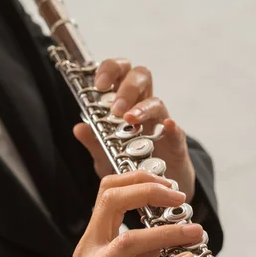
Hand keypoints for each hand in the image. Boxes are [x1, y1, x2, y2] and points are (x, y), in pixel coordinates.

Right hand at [58, 170, 202, 256]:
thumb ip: (140, 250)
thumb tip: (168, 231)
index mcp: (92, 237)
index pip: (107, 191)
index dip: (138, 180)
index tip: (167, 184)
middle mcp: (90, 250)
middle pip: (113, 203)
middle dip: (148, 192)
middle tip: (179, 196)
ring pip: (129, 241)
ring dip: (167, 232)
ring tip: (196, 232)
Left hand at [73, 58, 195, 201]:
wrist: (155, 187)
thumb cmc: (130, 163)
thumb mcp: (106, 154)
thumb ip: (93, 141)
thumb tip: (79, 128)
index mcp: (125, 102)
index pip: (120, 72)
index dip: (110, 70)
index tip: (99, 84)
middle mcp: (143, 106)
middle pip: (141, 76)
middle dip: (127, 86)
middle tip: (115, 107)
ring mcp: (160, 123)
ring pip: (156, 101)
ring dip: (142, 107)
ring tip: (129, 120)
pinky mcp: (175, 143)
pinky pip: (176, 130)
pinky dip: (172, 126)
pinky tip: (167, 126)